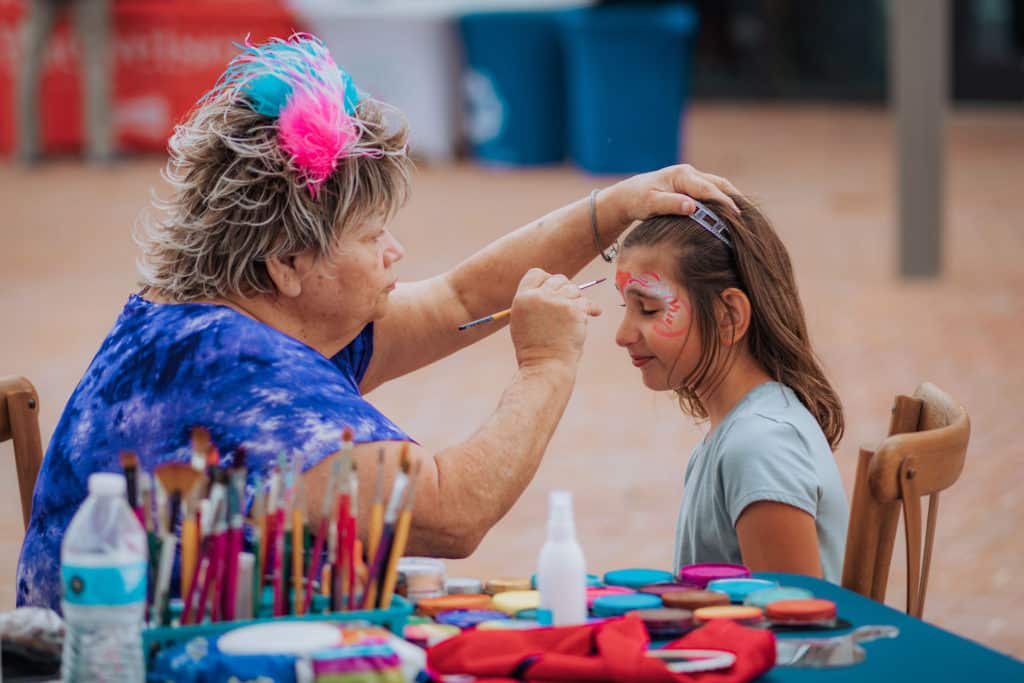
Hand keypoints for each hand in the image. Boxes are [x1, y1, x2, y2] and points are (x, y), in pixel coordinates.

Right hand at [509, 269, 601, 369]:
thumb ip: (532, 302)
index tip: (554, 290)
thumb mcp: (522, 321)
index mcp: (522, 298)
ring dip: (577, 300)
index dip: (547, 279)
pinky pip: (587, 302)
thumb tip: (549, 288)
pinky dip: (592, 308)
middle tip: (569, 304)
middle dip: (565, 290)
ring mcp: (557, 302)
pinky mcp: (574, 310)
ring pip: (573, 289)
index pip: (536, 273)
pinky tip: (594, 312)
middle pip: (557, 279)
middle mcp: (539, 296)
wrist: (545, 366)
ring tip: (576, 315)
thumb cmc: (534, 349)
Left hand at [602, 164, 741, 228]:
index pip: (709, 189)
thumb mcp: (651, 204)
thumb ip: (671, 204)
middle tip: (750, 215)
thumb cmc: (638, 200)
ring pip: (719, 186)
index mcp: (682, 175)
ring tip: (747, 215)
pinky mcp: (692, 186)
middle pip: (720, 184)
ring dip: (732, 198)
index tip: (736, 216)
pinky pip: (713, 191)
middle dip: (735, 198)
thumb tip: (692, 207)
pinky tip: (732, 214)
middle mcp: (690, 173)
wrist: (628, 195)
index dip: (724, 203)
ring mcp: (693, 178)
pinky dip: (724, 200)